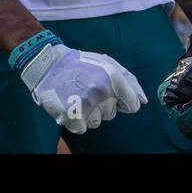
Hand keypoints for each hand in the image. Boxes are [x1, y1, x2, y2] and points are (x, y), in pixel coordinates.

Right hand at [20, 42, 145, 133]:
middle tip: (87, 89)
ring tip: (77, 96)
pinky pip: (82, 129)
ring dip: (88, 114)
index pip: (132, 105)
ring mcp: (85, 103)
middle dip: (102, 105)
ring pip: (97, 122)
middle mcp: (101, 90)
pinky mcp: (71, 115)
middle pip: (112, 114)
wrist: (48, 65)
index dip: (124, 103)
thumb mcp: (108, 64)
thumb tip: (143, 101)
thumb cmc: (82, 64)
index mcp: (113, 76)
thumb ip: (129, 81)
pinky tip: (69, 105)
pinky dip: (76, 121)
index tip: (113, 97)